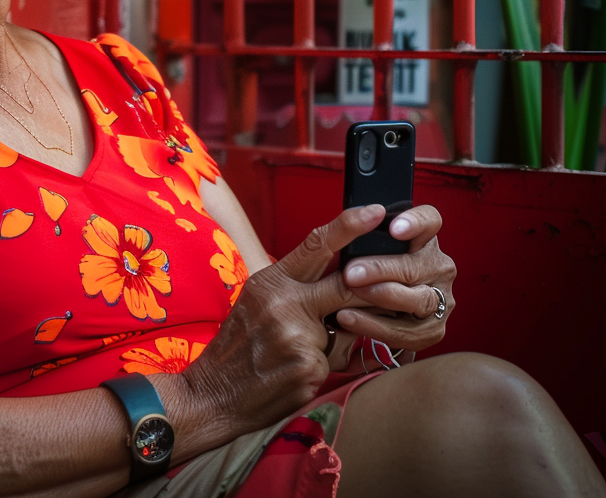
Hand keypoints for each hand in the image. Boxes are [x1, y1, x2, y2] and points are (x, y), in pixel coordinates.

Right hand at [177, 205, 383, 436]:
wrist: (214, 393)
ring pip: (344, 330)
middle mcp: (285, 304)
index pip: (316, 244)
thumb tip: (340, 276)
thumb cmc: (239, 344)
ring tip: (293, 352)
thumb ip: (295, 287)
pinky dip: (321, 367)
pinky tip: (292, 374)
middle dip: (370, 288)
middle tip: (391, 285)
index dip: (349, 225)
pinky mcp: (309, 368)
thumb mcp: (258, 301)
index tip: (374, 212)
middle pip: (346, 285)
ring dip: (332, 341)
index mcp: (271, 281)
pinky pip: (335, 362)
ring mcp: (298, 337)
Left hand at [334, 204, 455, 352]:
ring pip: (418, 299)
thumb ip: (365, 238)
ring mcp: (441, 299)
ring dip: (381, 297)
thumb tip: (351, 224)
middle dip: (381, 269)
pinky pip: (406, 331)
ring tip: (349, 295)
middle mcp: (439, 267)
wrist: (376, 312)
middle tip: (350, 273)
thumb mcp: (367, 249)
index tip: (393, 228)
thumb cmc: (368, 270)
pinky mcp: (434, 329)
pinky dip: (374, 325)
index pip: (430, 221)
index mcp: (424, 240)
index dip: (415, 222)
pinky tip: (348, 318)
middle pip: (416, 266)